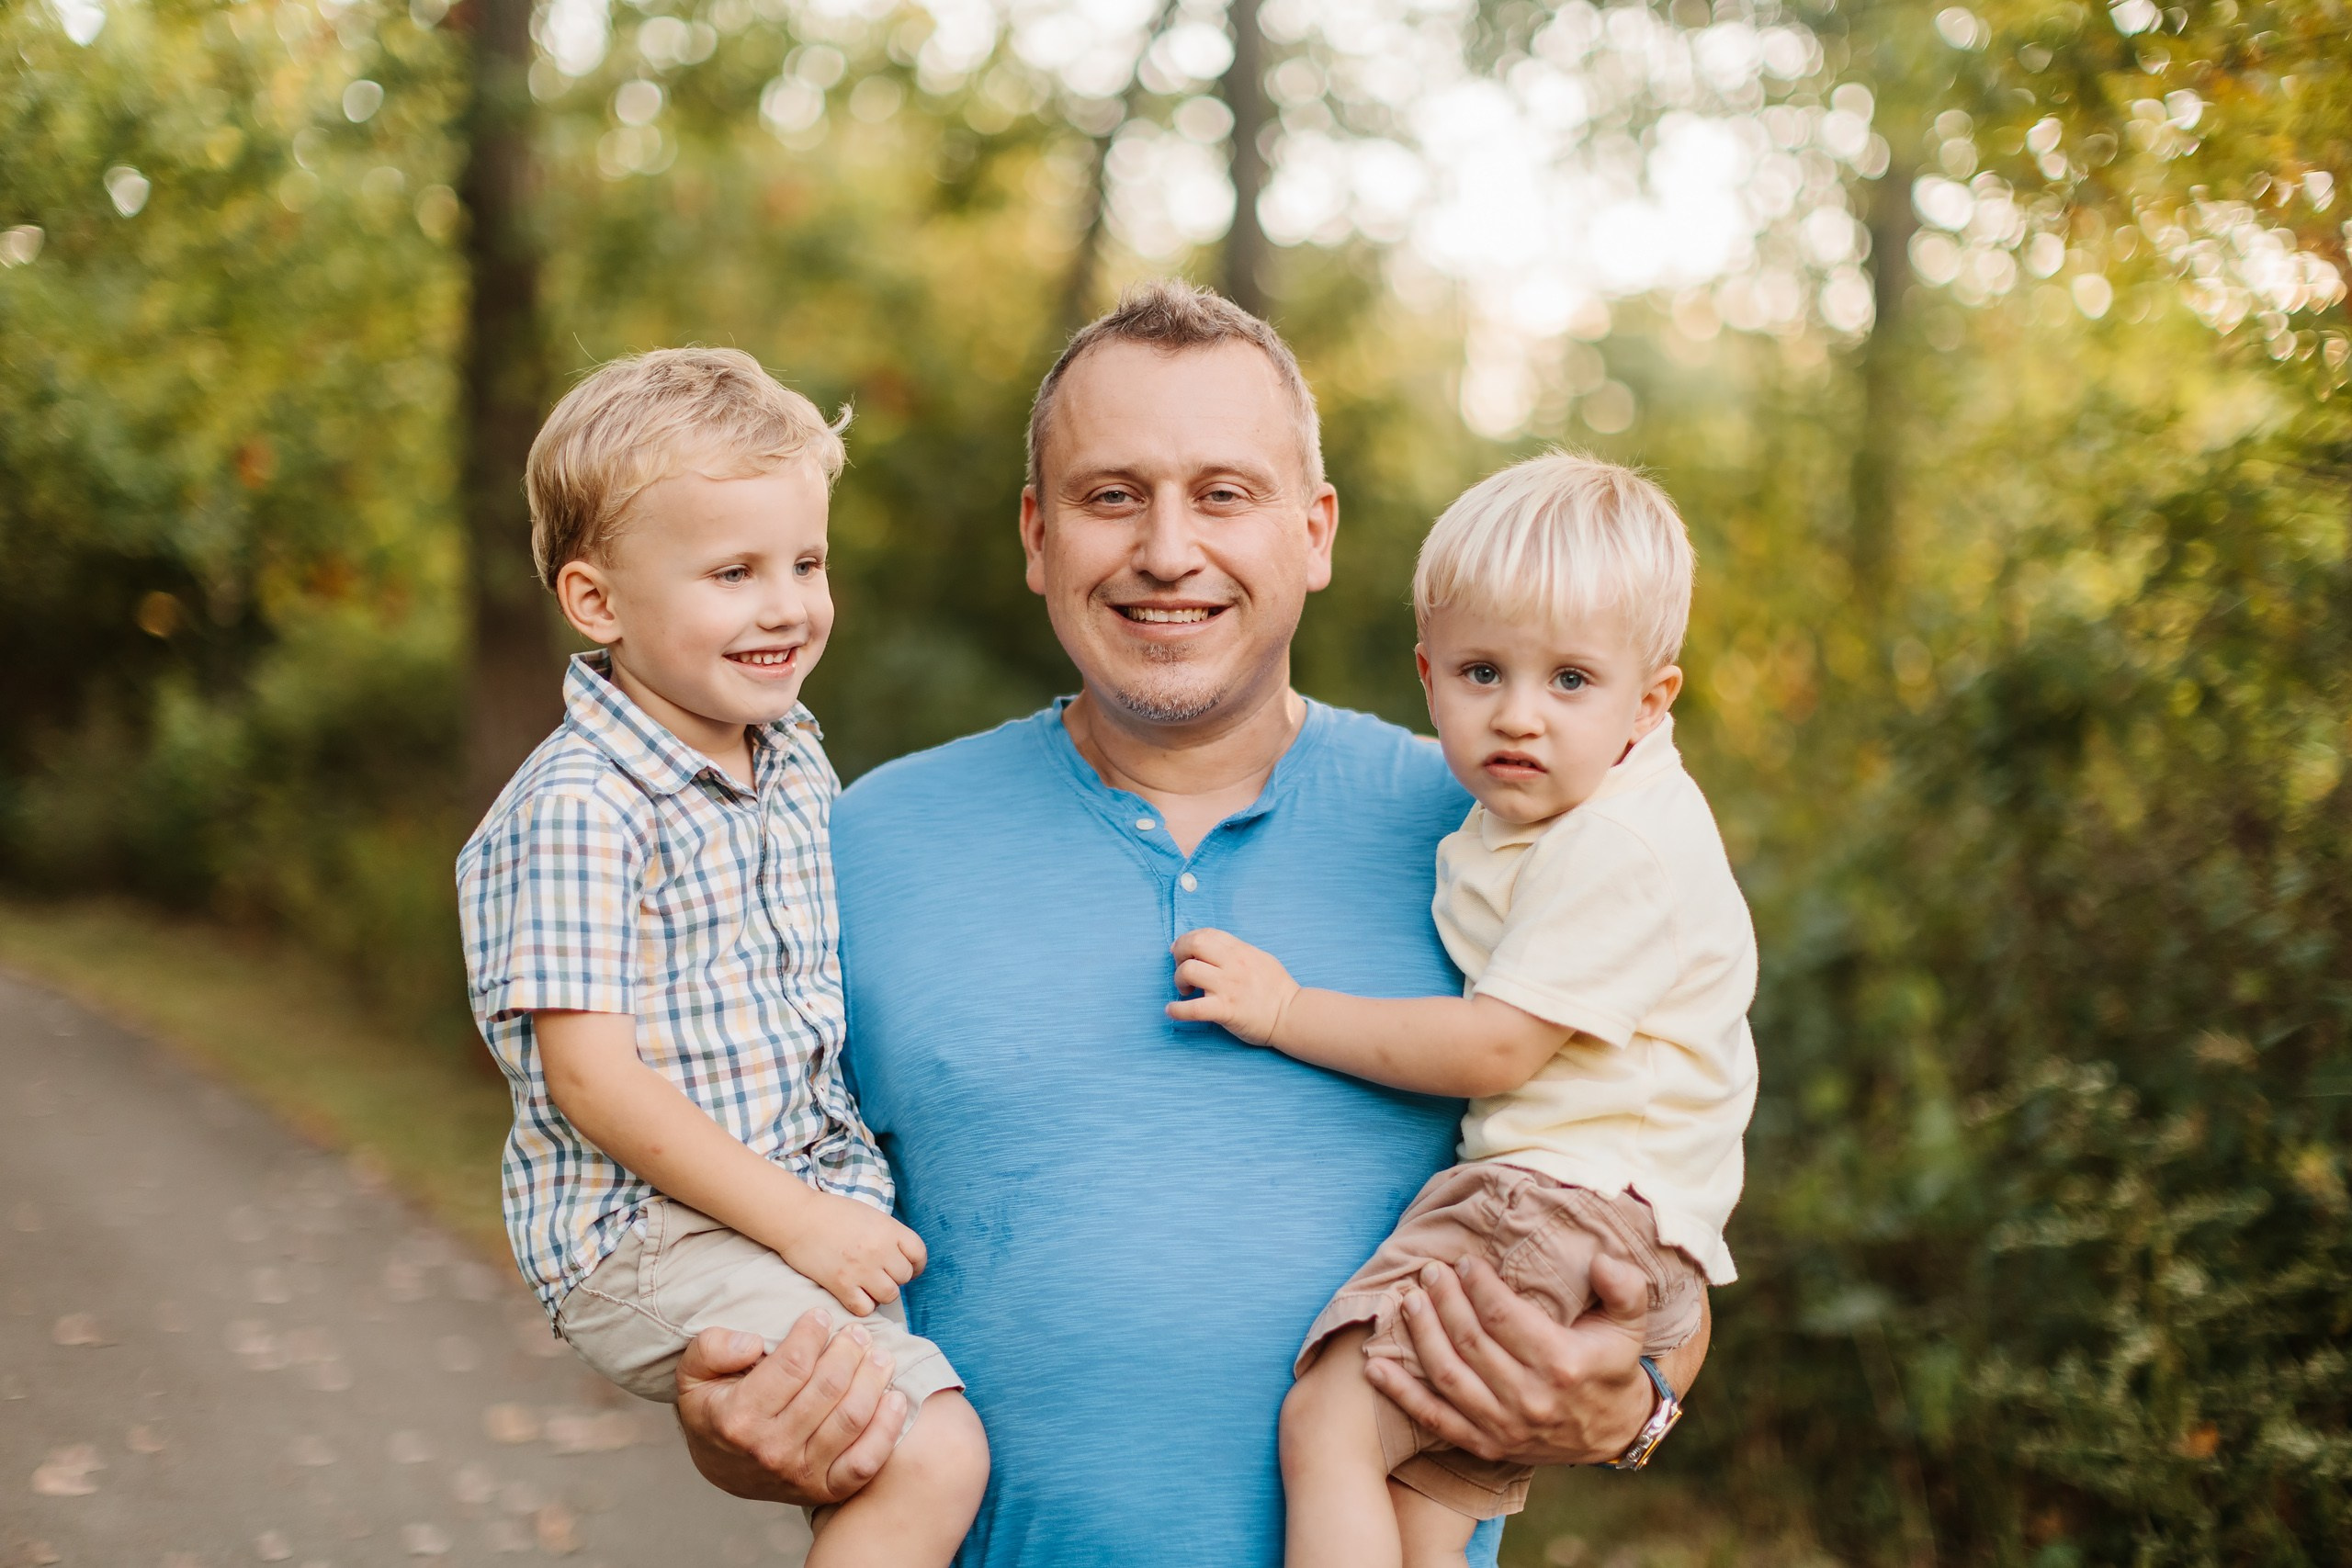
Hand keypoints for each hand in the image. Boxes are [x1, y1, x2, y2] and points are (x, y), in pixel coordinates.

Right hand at [676, 1311, 907, 1504]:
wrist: (722, 1469)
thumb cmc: (715, 1410)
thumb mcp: (694, 1375)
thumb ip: (711, 1349)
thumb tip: (753, 1344)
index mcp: (738, 1418)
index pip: (791, 1366)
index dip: (812, 1334)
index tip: (821, 1316)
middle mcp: (771, 1449)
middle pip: (827, 1389)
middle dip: (848, 1351)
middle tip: (857, 1332)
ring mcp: (801, 1473)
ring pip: (850, 1418)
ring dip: (872, 1380)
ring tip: (879, 1355)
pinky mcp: (826, 1489)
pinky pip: (866, 1462)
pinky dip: (887, 1429)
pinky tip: (895, 1399)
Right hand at [773, 1191, 927, 1317]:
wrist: (797, 1218)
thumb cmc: (831, 1213)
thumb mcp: (869, 1214)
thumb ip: (888, 1233)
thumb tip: (900, 1255)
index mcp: (888, 1229)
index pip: (919, 1253)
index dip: (917, 1263)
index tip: (910, 1267)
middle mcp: (879, 1250)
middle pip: (905, 1276)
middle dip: (896, 1277)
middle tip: (882, 1274)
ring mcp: (861, 1269)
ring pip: (890, 1295)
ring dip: (882, 1293)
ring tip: (870, 1286)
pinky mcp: (841, 1285)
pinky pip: (865, 1308)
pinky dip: (863, 1306)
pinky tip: (856, 1295)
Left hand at [1167, 928, 1301, 1046]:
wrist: (1291, 1015)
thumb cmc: (1277, 989)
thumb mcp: (1260, 959)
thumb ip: (1237, 952)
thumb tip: (1213, 949)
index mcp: (1240, 951)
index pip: (1206, 934)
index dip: (1187, 939)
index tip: (1181, 950)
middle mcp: (1233, 964)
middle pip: (1194, 944)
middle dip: (1179, 953)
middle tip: (1180, 966)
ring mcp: (1228, 987)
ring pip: (1189, 971)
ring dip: (1178, 979)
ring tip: (1184, 991)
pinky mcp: (1225, 1010)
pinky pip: (1193, 1008)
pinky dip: (1177, 1010)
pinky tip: (1172, 1010)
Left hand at [1362, 1253, 1702, 1466]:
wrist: (1615, 1431)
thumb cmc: (1612, 1363)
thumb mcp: (1629, 1322)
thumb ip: (1624, 1286)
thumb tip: (1601, 1259)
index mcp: (1561, 1363)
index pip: (1503, 1316)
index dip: (1478, 1284)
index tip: (1464, 1261)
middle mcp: (1530, 1398)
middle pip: (1470, 1340)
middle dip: (1444, 1300)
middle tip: (1430, 1272)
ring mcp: (1505, 1426)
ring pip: (1447, 1375)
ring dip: (1421, 1335)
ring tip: (1408, 1300)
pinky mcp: (1486, 1445)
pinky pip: (1435, 1419)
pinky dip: (1401, 1393)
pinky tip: (1375, 1365)